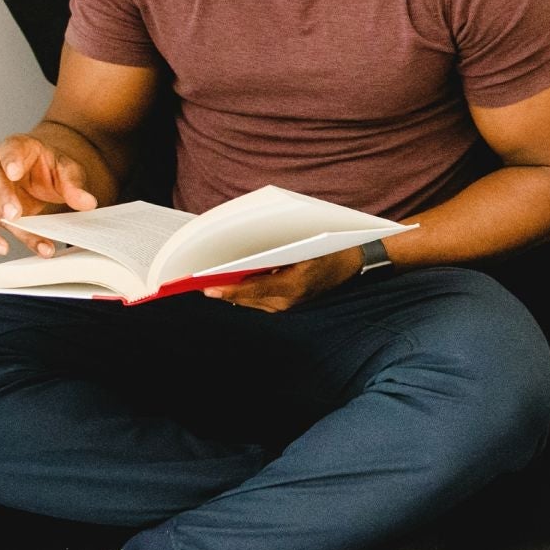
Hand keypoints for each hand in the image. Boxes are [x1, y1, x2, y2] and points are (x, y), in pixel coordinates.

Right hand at [0, 133, 98, 256]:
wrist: (43, 172)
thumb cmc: (49, 166)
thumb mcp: (66, 169)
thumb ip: (74, 184)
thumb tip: (87, 203)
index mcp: (15, 147)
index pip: (10, 150)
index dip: (11, 161)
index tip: (14, 171)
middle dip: (2, 197)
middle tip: (14, 214)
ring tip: (3, 245)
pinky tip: (0, 248)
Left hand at [202, 246, 363, 312]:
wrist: (352, 262)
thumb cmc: (328, 248)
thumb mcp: (302, 245)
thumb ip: (273, 252)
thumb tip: (242, 254)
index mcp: (292, 286)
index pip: (251, 290)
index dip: (227, 289)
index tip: (206, 287)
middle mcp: (287, 301)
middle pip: (245, 298)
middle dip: (222, 290)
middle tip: (197, 282)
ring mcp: (286, 305)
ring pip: (249, 300)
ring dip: (231, 291)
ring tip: (207, 280)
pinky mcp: (285, 303)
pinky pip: (257, 299)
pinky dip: (242, 291)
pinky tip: (229, 281)